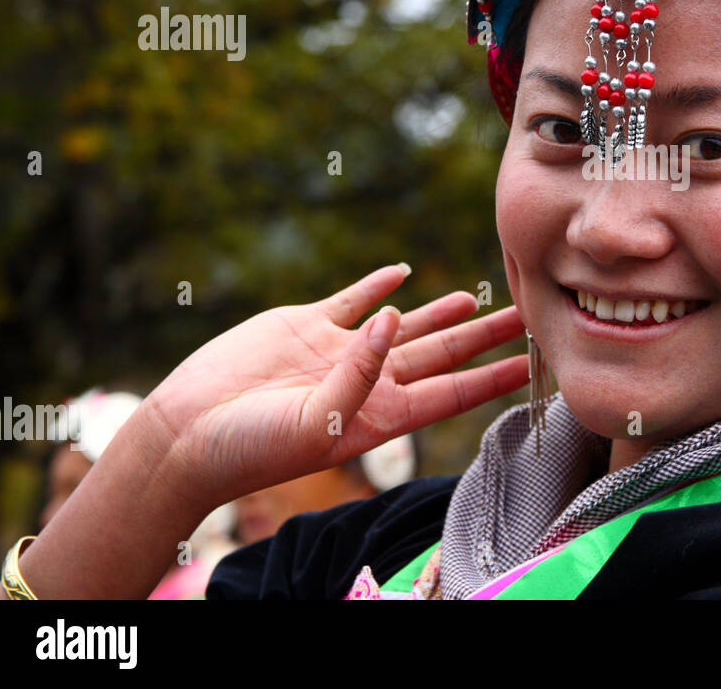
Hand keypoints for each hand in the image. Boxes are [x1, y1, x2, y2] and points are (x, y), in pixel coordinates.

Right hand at [136, 264, 527, 508]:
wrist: (185, 433)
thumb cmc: (250, 447)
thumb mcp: (315, 423)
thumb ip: (361, 373)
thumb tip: (395, 317)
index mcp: (381, 415)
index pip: (454, 392)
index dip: (495, 377)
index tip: (536, 364)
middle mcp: (369, 382)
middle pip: (441, 353)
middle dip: (485, 337)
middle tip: (527, 314)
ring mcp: (339, 351)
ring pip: (404, 324)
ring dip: (440, 311)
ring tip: (475, 298)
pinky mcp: (304, 326)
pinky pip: (351, 300)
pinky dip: (376, 285)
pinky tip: (402, 273)